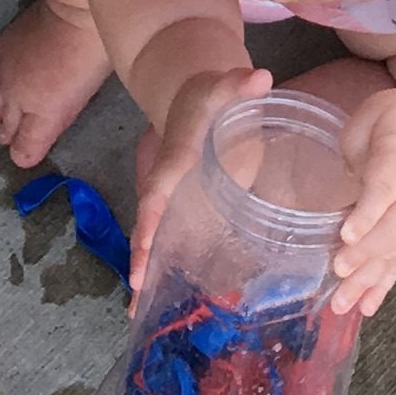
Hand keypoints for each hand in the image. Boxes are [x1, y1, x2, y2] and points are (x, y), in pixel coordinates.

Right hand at [129, 64, 269, 295]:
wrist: (194, 93)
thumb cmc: (208, 92)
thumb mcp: (223, 83)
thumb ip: (239, 81)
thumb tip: (261, 77)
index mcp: (174, 162)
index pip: (155, 197)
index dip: (147, 228)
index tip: (139, 261)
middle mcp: (168, 187)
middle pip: (149, 229)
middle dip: (141, 266)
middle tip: (134, 308)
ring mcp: (177, 201)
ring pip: (159, 241)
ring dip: (151, 275)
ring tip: (140, 317)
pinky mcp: (191, 208)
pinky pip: (177, 240)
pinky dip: (171, 267)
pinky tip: (178, 298)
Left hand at [328, 86, 395, 319]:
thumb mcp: (377, 111)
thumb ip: (356, 142)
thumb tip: (346, 179)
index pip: (388, 188)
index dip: (368, 213)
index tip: (346, 235)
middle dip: (367, 252)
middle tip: (338, 269)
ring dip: (370, 279)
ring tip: (341, 304)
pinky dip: (384, 285)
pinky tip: (366, 308)